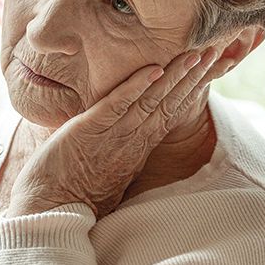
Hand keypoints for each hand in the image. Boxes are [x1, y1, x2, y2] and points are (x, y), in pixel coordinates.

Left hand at [6, 49, 216, 219]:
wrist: (51, 211)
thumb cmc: (77, 187)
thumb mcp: (113, 164)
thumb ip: (126, 143)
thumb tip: (133, 126)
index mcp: (139, 145)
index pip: (171, 112)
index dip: (191, 90)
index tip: (208, 71)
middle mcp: (134, 139)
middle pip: (169, 103)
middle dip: (193, 77)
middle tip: (213, 53)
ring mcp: (114, 135)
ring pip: (150, 100)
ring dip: (173, 76)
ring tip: (193, 55)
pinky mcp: (89, 130)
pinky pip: (116, 105)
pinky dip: (135, 86)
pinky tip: (152, 70)